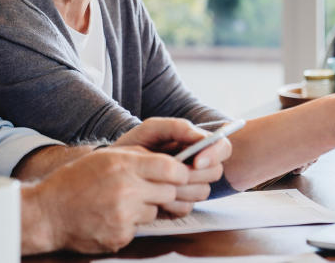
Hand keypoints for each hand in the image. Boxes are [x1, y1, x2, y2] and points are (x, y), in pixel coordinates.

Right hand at [26, 146, 188, 253]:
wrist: (47, 213)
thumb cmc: (75, 181)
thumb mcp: (105, 157)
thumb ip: (137, 157)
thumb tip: (170, 161)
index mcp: (124, 165)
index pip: (172, 169)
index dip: (180, 173)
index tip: (178, 175)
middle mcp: (126, 189)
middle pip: (169, 192)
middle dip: (164, 191)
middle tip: (146, 190)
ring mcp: (123, 216)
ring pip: (155, 211)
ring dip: (145, 208)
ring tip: (120, 203)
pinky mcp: (120, 236)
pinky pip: (139, 229)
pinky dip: (129, 224)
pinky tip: (110, 217)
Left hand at [114, 118, 231, 215]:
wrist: (111, 171)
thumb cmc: (133, 145)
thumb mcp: (151, 129)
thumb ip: (177, 127)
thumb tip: (200, 138)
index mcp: (195, 145)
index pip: (223, 148)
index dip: (215, 154)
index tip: (196, 160)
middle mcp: (197, 166)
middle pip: (215, 172)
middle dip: (195, 174)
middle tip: (174, 173)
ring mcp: (189, 187)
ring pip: (203, 192)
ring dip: (182, 189)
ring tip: (159, 182)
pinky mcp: (178, 205)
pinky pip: (187, 208)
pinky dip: (171, 203)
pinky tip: (155, 196)